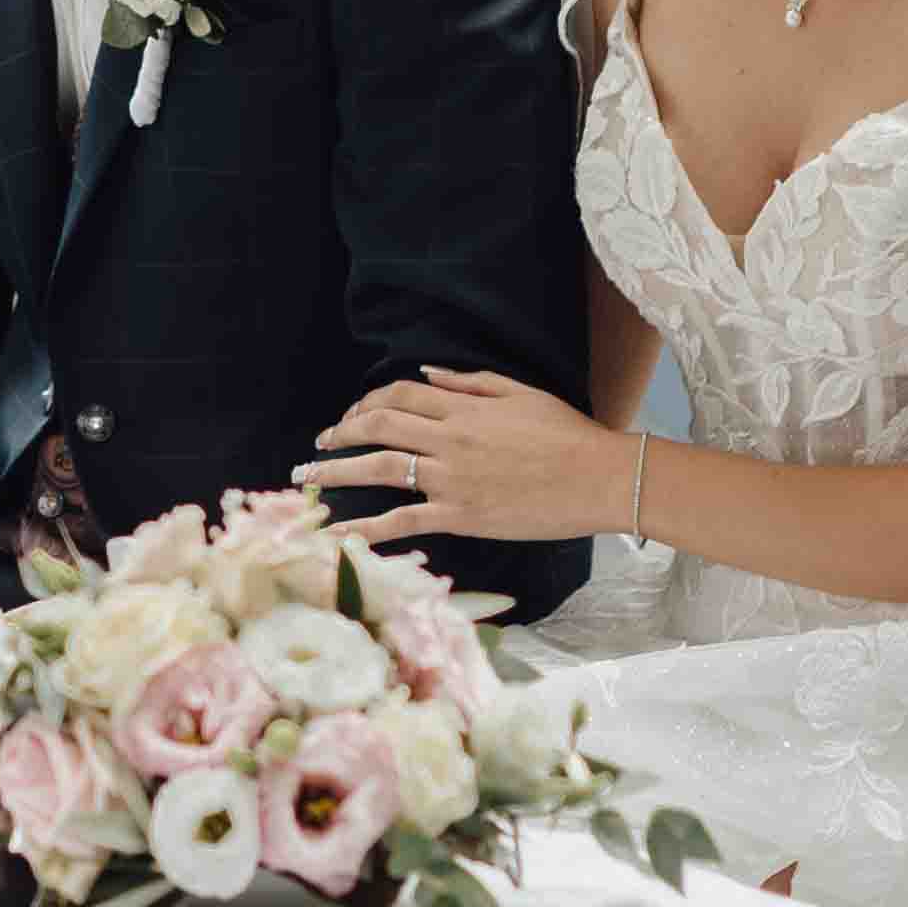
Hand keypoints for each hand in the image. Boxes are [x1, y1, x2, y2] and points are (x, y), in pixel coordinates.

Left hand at [305, 366, 622, 546]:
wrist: (601, 478)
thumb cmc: (568, 433)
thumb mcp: (519, 392)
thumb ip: (468, 383)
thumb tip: (427, 373)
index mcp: (463, 407)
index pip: (398, 396)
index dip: (366, 403)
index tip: (350, 417)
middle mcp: (450, 439)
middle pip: (378, 427)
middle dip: (339, 434)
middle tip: (316, 448)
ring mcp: (453, 479)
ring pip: (381, 469)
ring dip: (337, 471)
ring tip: (306, 480)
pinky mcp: (462, 515)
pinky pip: (403, 521)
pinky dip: (366, 527)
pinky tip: (337, 533)